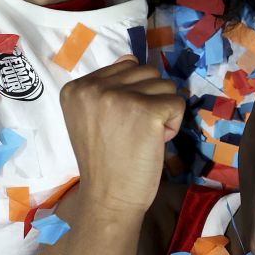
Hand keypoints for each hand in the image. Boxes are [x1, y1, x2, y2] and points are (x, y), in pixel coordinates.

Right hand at [59, 55, 183, 215]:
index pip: (126, 66)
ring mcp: (120, 98)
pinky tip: (155, 141)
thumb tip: (132, 57)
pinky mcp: (147, 111)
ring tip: (143, 136)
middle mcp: (94, 87)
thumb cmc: (105, 160)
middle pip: (148, 72)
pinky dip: (174, 124)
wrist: (108, 197)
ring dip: (163, 112)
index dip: (134, 94)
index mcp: (77, 87)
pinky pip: (178, 103)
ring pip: (166, 86)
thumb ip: (109, 86)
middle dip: (151, 99)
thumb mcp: (93, 116)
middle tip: (135, 131)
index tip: (121, 122)